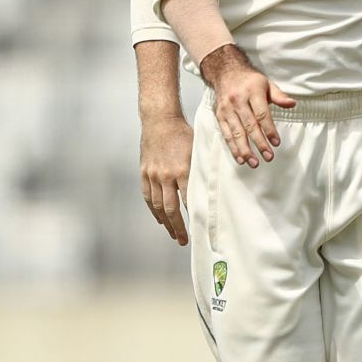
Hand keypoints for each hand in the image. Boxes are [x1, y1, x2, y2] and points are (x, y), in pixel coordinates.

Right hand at [139, 115, 193, 245]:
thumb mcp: (198, 149)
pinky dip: (154, 211)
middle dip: (179, 227)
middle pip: (171, 208)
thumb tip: (216, 185)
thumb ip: (204, 168)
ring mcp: (152, 175)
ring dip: (166, 223)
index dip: (194, 217)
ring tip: (174, 235)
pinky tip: (160, 220)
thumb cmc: (184, 133)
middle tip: (185, 241)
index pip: (189, 200)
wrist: (160, 120)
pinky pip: (148, 197)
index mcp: (182, 169)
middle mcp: (165, 175)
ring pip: (157, 206)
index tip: (201, 229)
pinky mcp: (144, 173)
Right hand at [199, 43, 294, 167]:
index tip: (276, 142)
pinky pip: (226, 134)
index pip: (261, 113)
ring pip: (236, 132)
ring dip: (245, 149)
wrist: (225, 72)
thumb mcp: (267, 84)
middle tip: (268, 157)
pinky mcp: (219, 115)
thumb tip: (292, 104)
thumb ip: (279, 96)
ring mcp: (227, 109)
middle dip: (259, 143)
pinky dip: (233, 147)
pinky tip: (240, 158)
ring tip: (254, 163)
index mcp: (252, 91)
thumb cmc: (249, 81)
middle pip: (249, 125)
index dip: (269, 129)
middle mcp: (238, 100)